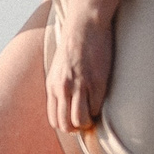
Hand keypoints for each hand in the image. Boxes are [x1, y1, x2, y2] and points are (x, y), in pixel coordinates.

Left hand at [47, 11, 113, 132]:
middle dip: (77, 128)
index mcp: (52, 86)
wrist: (85, 26)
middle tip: (86, 119)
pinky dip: (99, 109)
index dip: (66, 126)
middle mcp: (63, 88)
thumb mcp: (59, 69)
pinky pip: (96, 108)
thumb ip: (60, 87)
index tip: (75, 120)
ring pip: (80, 121)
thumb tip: (66, 106)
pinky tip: (100, 98)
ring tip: (93, 112)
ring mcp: (80, 86)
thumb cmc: (74, 46)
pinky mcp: (97, 83)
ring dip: (88, 121)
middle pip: (66, 125)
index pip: (54, 120)